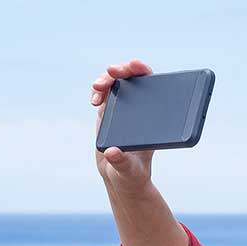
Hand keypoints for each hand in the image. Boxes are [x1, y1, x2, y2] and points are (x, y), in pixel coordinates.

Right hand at [91, 59, 155, 195]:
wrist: (121, 178)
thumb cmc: (132, 174)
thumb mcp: (129, 171)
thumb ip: (121, 162)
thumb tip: (111, 151)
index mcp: (151, 118)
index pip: (151, 86)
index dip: (143, 71)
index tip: (135, 66)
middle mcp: (138, 109)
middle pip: (131, 79)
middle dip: (121, 70)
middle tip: (111, 72)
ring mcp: (123, 110)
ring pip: (115, 84)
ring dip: (105, 80)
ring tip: (97, 89)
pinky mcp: (109, 114)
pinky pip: (104, 95)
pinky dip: (98, 92)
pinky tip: (94, 99)